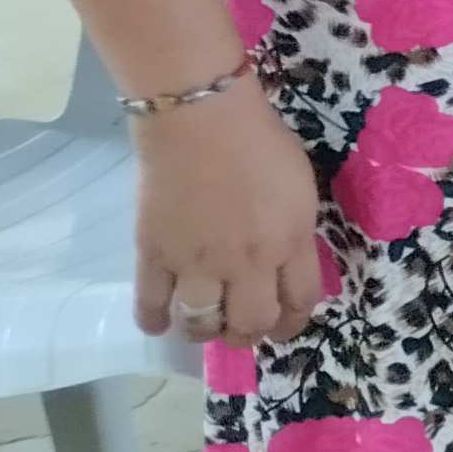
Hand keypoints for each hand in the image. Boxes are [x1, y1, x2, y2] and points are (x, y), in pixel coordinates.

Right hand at [132, 82, 323, 347]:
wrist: (201, 118)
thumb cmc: (259, 141)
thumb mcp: (301, 187)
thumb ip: (295, 231)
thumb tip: (287, 261)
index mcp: (290, 241)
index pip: (299, 302)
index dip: (291, 323)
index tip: (283, 325)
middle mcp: (248, 263)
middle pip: (251, 323)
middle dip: (248, 333)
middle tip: (240, 327)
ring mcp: (198, 263)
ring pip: (202, 323)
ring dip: (205, 331)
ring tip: (203, 325)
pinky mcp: (155, 255)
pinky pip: (151, 304)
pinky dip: (154, 320)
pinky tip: (159, 323)